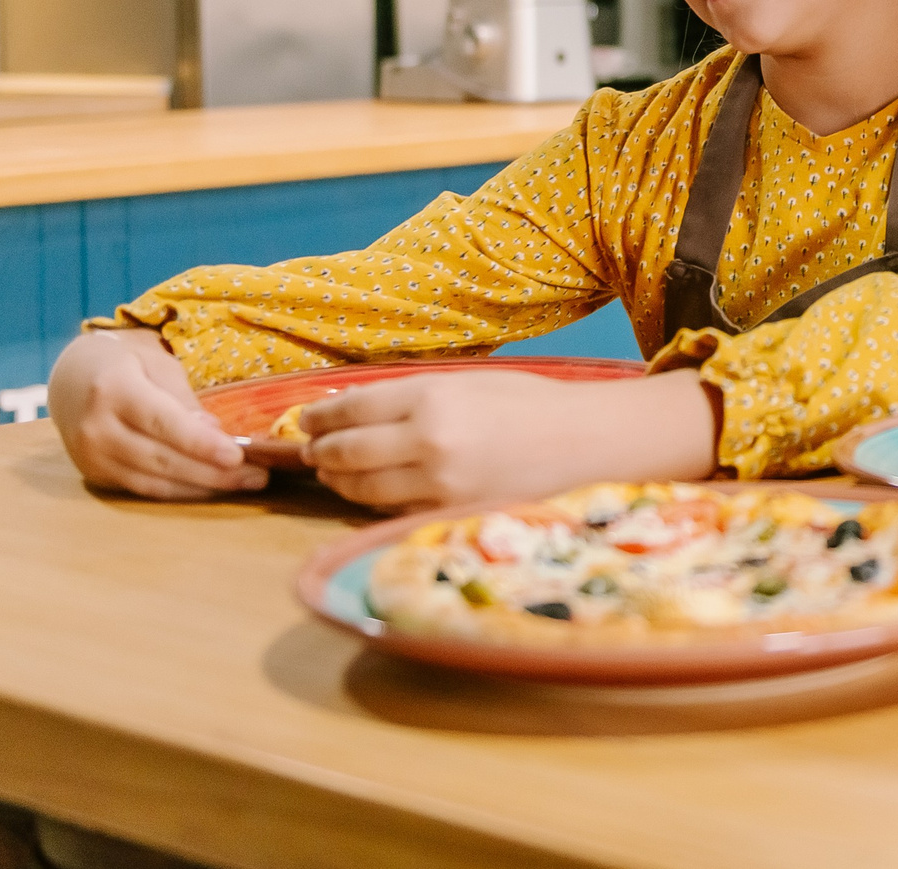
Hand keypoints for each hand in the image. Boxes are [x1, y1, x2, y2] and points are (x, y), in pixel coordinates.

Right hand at [48, 328, 266, 500]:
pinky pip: (142, 489)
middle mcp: (96, 428)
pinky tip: (210, 488)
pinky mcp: (94, 475)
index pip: (162, 422)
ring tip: (244, 484)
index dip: (200, 443)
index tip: (237, 456)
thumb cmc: (124, 363)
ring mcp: (91, 456)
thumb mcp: (156, 364)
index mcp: (113, 389)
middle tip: (258, 476)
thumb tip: (214, 432)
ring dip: (202, 488)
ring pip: (153, 482)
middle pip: (161, 458)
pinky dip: (179, 492)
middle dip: (213, 473)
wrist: (70, 378)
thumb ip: (183, 399)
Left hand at [299, 368, 718, 510]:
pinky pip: (394, 511)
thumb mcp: (472, 382)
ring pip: (361, 488)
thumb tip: (357, 412)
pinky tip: (376, 492)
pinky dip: (376, 503)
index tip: (308, 422)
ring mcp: (439, 483)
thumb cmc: (534, 405)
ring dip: (340, 481)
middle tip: (313, 451)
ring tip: (337, 473)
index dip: (320, 418)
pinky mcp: (450, 514)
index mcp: (433, 396)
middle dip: (321, 453)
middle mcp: (429, 439)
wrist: (590, 443)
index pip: (350, 409)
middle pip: (345, 452)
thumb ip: (415, 397)